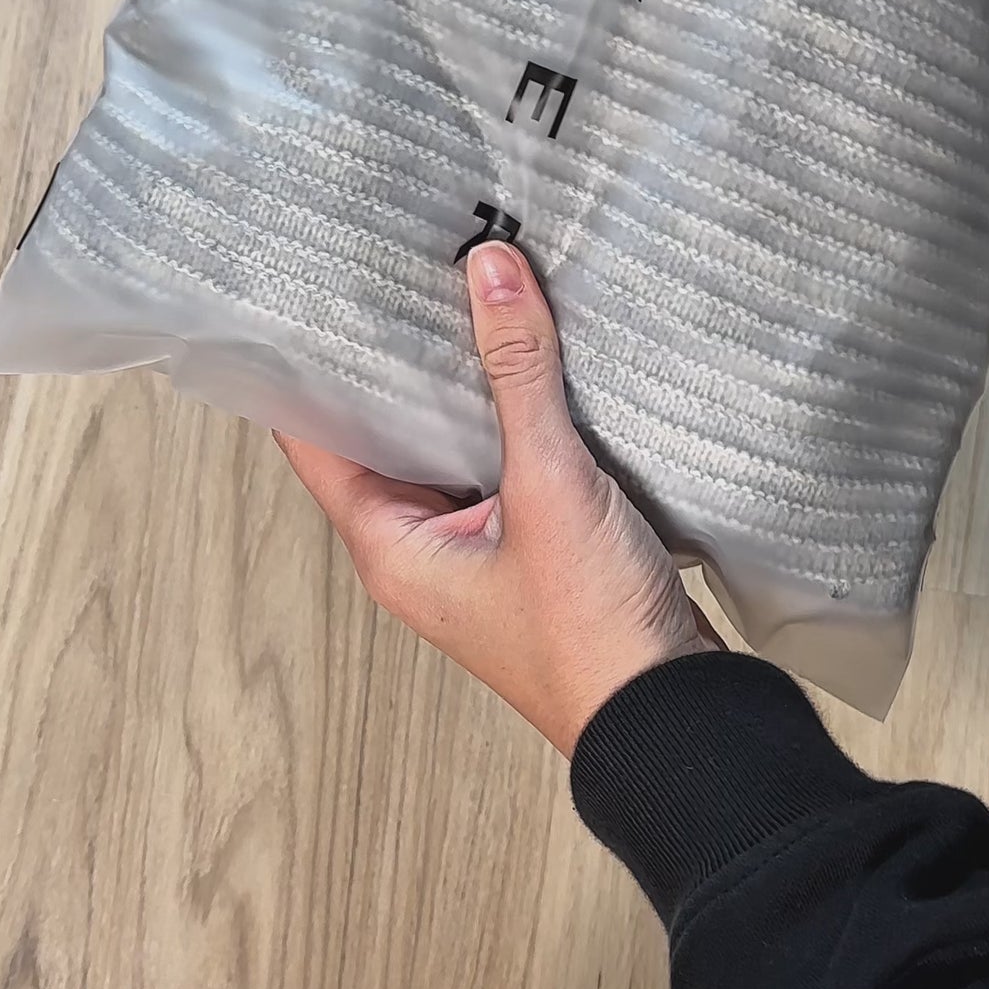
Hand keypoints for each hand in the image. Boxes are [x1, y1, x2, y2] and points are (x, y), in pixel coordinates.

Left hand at [275, 243, 712, 754]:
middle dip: (404, 359)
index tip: (319, 290)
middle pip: (388, 434)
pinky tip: (542, 360)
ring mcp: (482, 551)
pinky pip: (513, 465)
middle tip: (410, 269)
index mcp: (390, 547)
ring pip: (456, 445)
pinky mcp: (540, 548)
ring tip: (476, 293)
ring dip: (469, 383)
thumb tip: (488, 273)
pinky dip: (521, 416)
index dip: (312, 365)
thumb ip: (519, 376)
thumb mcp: (550, 488)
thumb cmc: (593, 640)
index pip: (317, 438)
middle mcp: (423, 550)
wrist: (677, 720)